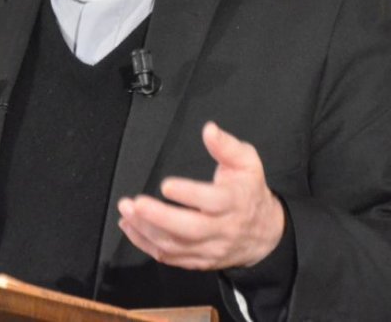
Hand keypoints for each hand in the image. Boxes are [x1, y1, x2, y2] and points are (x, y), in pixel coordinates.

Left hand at [117, 121, 283, 270]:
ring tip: (126, 212)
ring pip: (176, 246)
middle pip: (191, 229)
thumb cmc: (249, 191)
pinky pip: (170, 258)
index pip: (213, 201)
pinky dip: (146, 244)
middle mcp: (223, 229)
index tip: (165, 184)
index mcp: (235, 202)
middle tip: (135, 203)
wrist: (265, 234)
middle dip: (159, 217)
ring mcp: (210, 249)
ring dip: (146, 230)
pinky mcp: (198, 261)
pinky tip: (130, 227)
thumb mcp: (247, 163)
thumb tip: (209, 129)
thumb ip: (227, 146)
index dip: (189, 194)